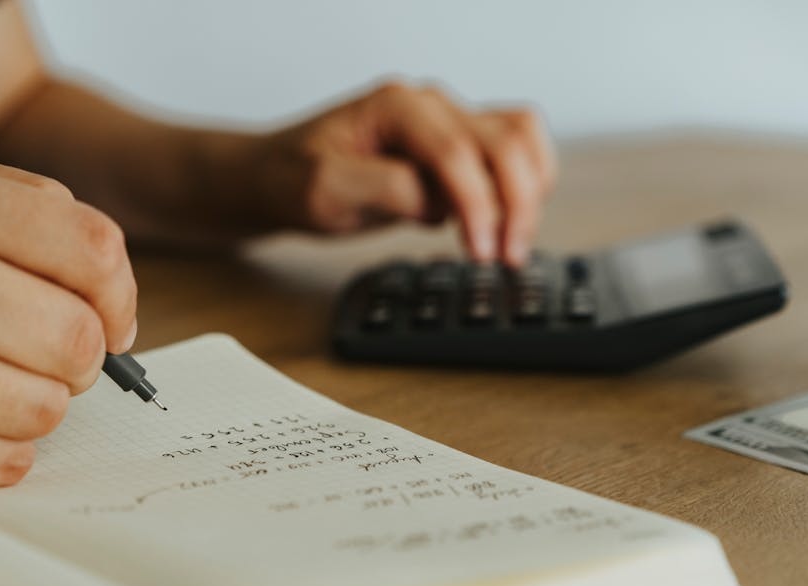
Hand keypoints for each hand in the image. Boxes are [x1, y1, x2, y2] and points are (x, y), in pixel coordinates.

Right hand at [0, 155, 135, 488]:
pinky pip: (7, 461)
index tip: (113, 316)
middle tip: (49, 352)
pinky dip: (0, 446)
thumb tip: (110, 281)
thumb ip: (25, 206)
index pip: (92, 250)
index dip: (120, 293)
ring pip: (49, 407)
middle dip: (82, 354)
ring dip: (37, 400)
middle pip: (79, 340)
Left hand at [252, 81, 555, 264]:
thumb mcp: (324, 192)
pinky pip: (512, 151)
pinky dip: (523, 185)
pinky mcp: (456, 146)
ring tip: (512, 244)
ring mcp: (447, 122)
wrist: (277, 176)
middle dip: (516, 203)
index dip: (477, 204)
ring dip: (530, 191)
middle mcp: (430, 106)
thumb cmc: (293, 180)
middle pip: (504, 142)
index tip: (480, 251)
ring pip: (520, 139)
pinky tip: (504, 225)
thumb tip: (439, 203)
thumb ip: (385, 190)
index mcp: (396, 106)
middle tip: (507, 257)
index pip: (456, 151)